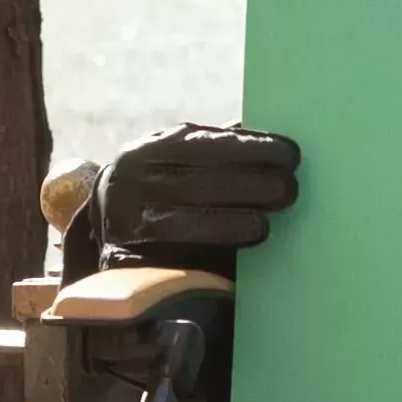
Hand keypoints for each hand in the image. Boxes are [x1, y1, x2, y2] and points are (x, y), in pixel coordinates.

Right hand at [98, 123, 300, 265]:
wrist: (111, 217)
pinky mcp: (129, 256)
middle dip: (250, 186)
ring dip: (233, 223)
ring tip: (267, 224)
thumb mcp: (181, 155)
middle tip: (289, 190)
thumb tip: (274, 145)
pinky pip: (175, 254)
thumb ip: (221, 148)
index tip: (290, 154)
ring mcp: (129, 219)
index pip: (206, 145)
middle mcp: (135, 180)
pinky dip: (212, 250)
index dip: (250, 148)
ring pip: (186, 222)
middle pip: (199, 183)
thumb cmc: (166, 181)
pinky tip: (240, 246)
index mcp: (153, 148)